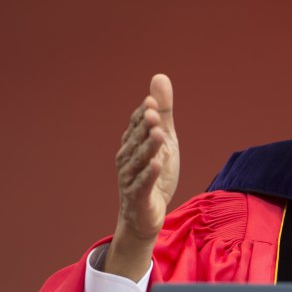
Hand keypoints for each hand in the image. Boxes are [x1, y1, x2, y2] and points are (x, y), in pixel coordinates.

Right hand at [104, 74, 179, 280]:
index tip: (152, 102)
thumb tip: (160, 77)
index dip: (144, 114)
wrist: (146, 215)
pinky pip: (143, 184)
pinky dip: (149, 175)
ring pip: (139, 161)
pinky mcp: (138, 197)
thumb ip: (162, 112)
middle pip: (136, 141)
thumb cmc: (153, 174)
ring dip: (148, 148)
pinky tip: (157, 165)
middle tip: (155, 114)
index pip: (136, 125)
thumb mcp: (164, 141)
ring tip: (159, 134)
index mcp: (132, 144)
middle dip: (144, 127)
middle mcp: (127, 159)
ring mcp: (130, 178)